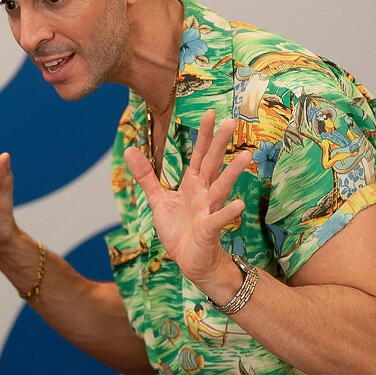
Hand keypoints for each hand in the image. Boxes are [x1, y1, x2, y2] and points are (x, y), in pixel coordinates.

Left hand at [123, 110, 251, 285]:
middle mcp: (204, 194)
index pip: (198, 155)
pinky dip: (228, 213)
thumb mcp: (158, 200)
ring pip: (220, 188)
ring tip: (246, 156)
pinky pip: (217, 220)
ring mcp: (208, 211)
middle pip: (211, 165)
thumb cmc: (179, 230)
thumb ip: (146, 176)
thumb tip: (129, 149)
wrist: (190, 261)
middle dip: (220, 145)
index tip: (211, 113)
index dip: (203, 135)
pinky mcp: (208, 230)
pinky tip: (239, 204)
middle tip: (231, 122)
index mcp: (192, 185)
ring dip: (232, 173)